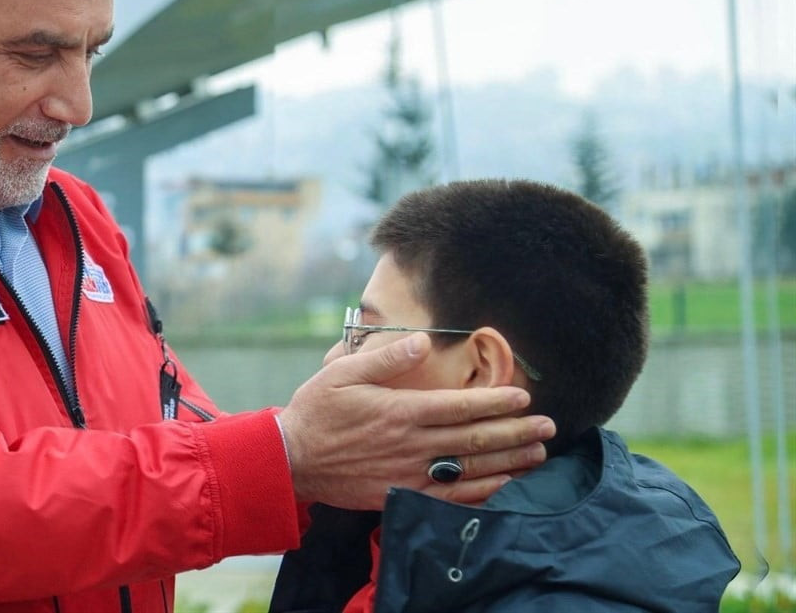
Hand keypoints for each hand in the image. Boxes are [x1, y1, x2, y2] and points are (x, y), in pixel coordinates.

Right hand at [277, 333, 554, 509]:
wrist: (290, 459)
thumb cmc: (316, 410)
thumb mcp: (343, 372)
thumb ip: (386, 357)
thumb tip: (422, 341)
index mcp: (400, 411)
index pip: (460, 405)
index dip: (496, 401)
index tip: (523, 396)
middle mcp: (410, 444)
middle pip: (474, 437)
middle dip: (515, 430)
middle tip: (548, 425)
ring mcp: (408, 474)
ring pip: (470, 468)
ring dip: (508, 460)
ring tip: (538, 453)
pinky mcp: (401, 495)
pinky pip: (450, 497)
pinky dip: (481, 491)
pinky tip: (503, 484)